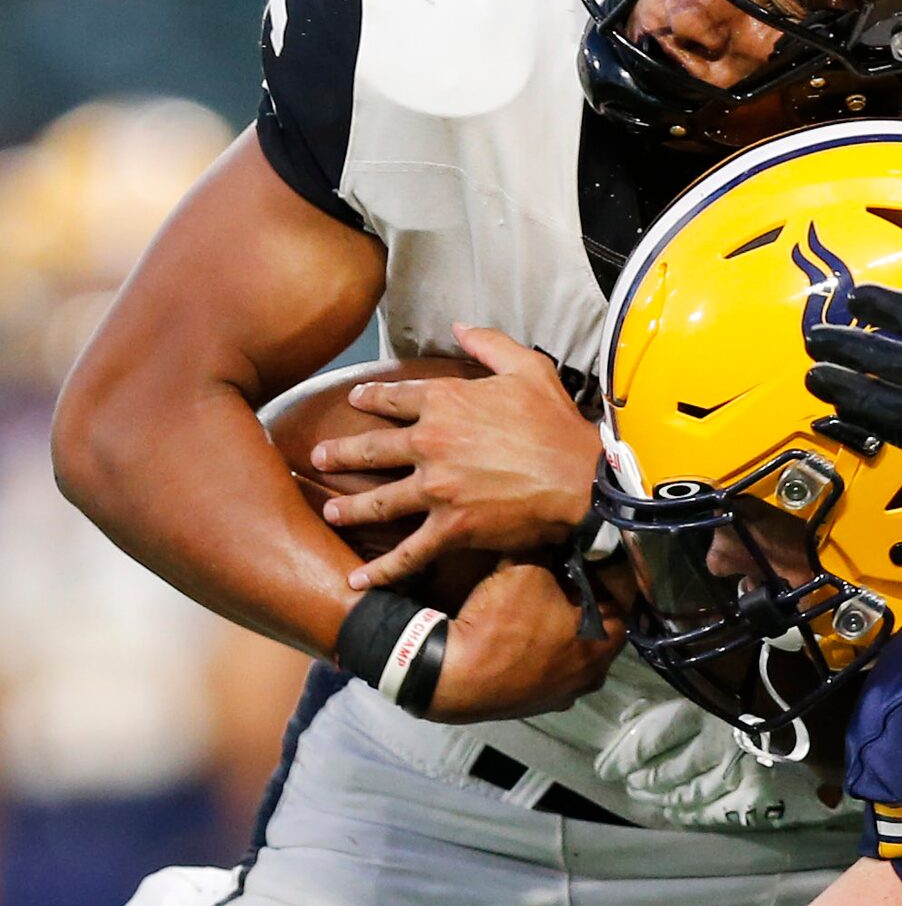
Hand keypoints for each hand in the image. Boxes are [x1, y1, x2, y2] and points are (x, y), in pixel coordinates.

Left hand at [315, 326, 601, 589]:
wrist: (579, 478)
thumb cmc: (557, 422)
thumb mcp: (527, 367)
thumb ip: (489, 343)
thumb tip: (460, 324)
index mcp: (445, 401)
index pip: (394, 398)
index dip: (370, 398)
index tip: (353, 401)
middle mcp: (430, 443)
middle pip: (372, 449)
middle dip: (341, 454)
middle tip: (318, 458)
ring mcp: (436, 489)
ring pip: (379, 501)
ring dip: (350, 507)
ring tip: (330, 510)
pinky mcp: (450, 527)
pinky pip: (410, 553)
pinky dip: (383, 571)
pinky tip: (357, 581)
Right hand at [428, 557, 626, 721]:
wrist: (451, 675)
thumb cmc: (499, 622)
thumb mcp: (527, 568)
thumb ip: (549, 548)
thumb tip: (554, 536)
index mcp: (604, 642)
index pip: (619, 597)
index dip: (599, 572)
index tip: (581, 558)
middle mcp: (592, 675)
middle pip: (595, 626)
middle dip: (580, 601)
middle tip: (558, 578)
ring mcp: (563, 694)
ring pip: (570, 649)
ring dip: (558, 627)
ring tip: (534, 604)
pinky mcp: (536, 705)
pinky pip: (546, 668)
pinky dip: (537, 651)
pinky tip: (516, 634)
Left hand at [593, 696, 848, 828]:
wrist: (832, 707)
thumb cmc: (779, 671)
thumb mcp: (726, 663)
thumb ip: (684, 681)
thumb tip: (635, 707)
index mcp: (702, 709)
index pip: (651, 737)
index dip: (626, 755)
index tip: (606, 766)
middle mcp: (712, 742)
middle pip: (667, 770)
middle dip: (645, 781)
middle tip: (629, 787)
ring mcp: (735, 768)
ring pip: (689, 791)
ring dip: (666, 798)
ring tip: (649, 800)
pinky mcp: (757, 787)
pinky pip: (719, 806)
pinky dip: (697, 813)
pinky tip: (684, 814)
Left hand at [805, 258, 901, 519]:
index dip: (887, 307)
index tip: (857, 297)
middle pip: (892, 359)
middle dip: (851, 346)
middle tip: (815, 337)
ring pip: (886, 400)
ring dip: (848, 386)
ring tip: (815, 377)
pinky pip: (901, 438)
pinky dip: (870, 427)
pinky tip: (844, 419)